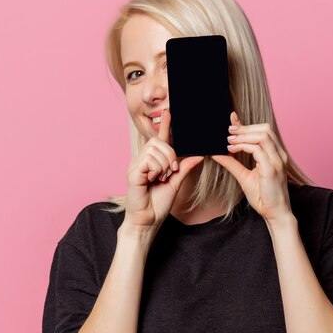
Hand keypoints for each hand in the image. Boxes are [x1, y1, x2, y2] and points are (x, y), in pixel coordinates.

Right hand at [124, 108, 203, 230]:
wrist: (148, 221)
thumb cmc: (158, 204)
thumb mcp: (176, 183)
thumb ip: (185, 168)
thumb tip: (199, 155)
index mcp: (154, 161)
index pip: (160, 139)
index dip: (165, 125)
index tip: (170, 111)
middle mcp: (143, 160)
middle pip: (158, 141)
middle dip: (170, 154)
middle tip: (171, 171)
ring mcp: (136, 165)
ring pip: (155, 149)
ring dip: (164, 164)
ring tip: (160, 178)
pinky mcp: (133, 172)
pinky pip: (149, 160)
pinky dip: (156, 169)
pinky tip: (153, 180)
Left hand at [211, 112, 292, 223]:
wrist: (275, 213)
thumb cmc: (263, 197)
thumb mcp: (244, 176)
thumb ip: (232, 163)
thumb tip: (218, 153)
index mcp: (275, 155)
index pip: (263, 132)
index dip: (247, 125)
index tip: (232, 120)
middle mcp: (279, 155)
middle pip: (265, 129)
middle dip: (245, 128)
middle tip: (228, 132)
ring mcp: (277, 161)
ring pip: (262, 136)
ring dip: (244, 135)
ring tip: (229, 140)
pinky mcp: (271, 169)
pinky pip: (257, 150)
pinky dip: (243, 146)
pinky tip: (232, 149)